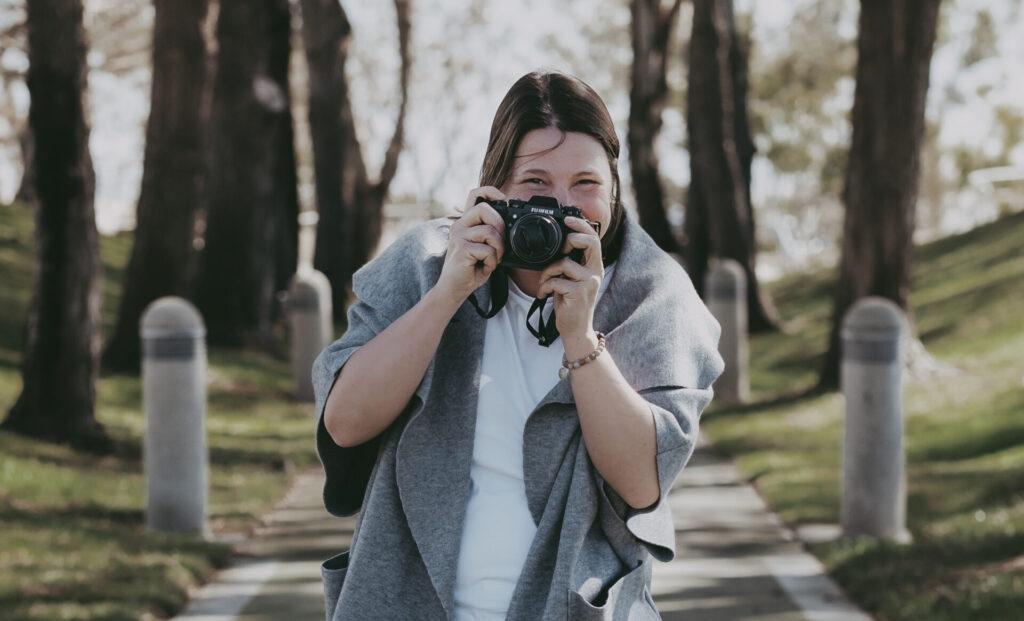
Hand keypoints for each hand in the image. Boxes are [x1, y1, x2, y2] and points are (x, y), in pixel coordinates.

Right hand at [434, 187, 506, 303]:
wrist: (454, 289)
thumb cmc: (470, 269)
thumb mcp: (483, 247)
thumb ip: (491, 234)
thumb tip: (508, 226)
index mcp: (465, 223)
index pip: (474, 195)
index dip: (489, 191)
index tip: (503, 198)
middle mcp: (459, 226)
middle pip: (485, 209)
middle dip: (500, 226)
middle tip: (500, 244)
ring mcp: (458, 236)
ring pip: (490, 232)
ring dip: (498, 250)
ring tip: (491, 261)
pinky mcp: (461, 249)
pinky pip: (488, 250)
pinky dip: (492, 262)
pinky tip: (484, 268)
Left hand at [536, 216, 602, 348]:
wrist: (575, 328)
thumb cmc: (570, 302)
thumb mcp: (571, 278)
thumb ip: (570, 262)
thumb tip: (558, 244)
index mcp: (594, 265)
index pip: (593, 239)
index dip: (581, 225)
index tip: (567, 219)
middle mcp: (595, 272)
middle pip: (589, 242)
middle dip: (571, 238)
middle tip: (560, 248)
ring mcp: (588, 282)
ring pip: (564, 263)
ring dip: (547, 273)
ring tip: (545, 283)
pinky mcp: (579, 293)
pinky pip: (555, 280)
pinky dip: (544, 287)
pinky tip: (544, 294)